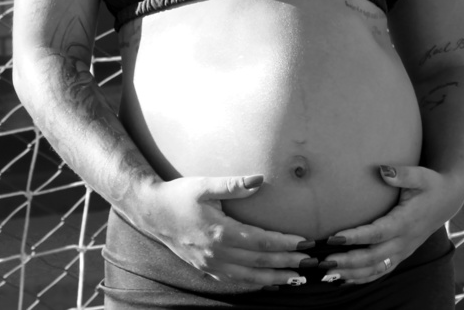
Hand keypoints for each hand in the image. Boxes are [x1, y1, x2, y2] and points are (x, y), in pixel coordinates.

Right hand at [137, 174, 315, 287]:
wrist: (152, 213)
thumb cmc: (179, 195)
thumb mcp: (205, 185)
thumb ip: (233, 184)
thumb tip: (260, 180)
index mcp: (220, 232)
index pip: (261, 241)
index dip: (285, 243)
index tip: (304, 242)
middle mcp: (217, 253)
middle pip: (260, 261)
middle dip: (288, 263)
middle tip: (311, 263)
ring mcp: (211, 264)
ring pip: (250, 276)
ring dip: (275, 278)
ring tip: (297, 279)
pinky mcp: (206, 269)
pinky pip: (236, 280)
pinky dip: (255, 283)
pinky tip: (268, 282)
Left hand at [317, 165, 463, 285]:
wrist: (448, 200)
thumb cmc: (431, 185)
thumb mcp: (421, 176)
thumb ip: (402, 174)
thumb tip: (382, 170)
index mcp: (406, 222)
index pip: (377, 234)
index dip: (356, 238)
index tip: (334, 238)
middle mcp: (404, 241)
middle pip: (373, 257)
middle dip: (347, 261)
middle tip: (323, 260)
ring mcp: (403, 251)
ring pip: (376, 269)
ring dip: (352, 273)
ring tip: (327, 272)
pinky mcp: (400, 255)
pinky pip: (381, 272)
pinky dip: (362, 278)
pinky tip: (343, 280)